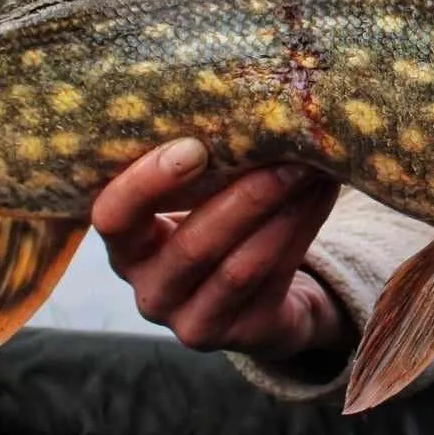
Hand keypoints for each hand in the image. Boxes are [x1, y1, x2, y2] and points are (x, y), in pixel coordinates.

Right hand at [91, 137, 351, 361]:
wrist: (263, 302)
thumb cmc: (221, 225)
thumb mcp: (198, 199)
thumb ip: (204, 164)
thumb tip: (249, 98)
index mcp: (126, 247)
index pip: (113, 217)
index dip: (147, 183)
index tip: (193, 146)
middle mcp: (150, 291)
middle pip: (191, 245)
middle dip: (244, 194)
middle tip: (285, 149)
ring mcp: (192, 323)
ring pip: (239, 265)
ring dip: (280, 211)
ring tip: (312, 169)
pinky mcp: (241, 336)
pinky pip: (272, 278)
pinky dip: (299, 231)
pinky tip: (321, 195)